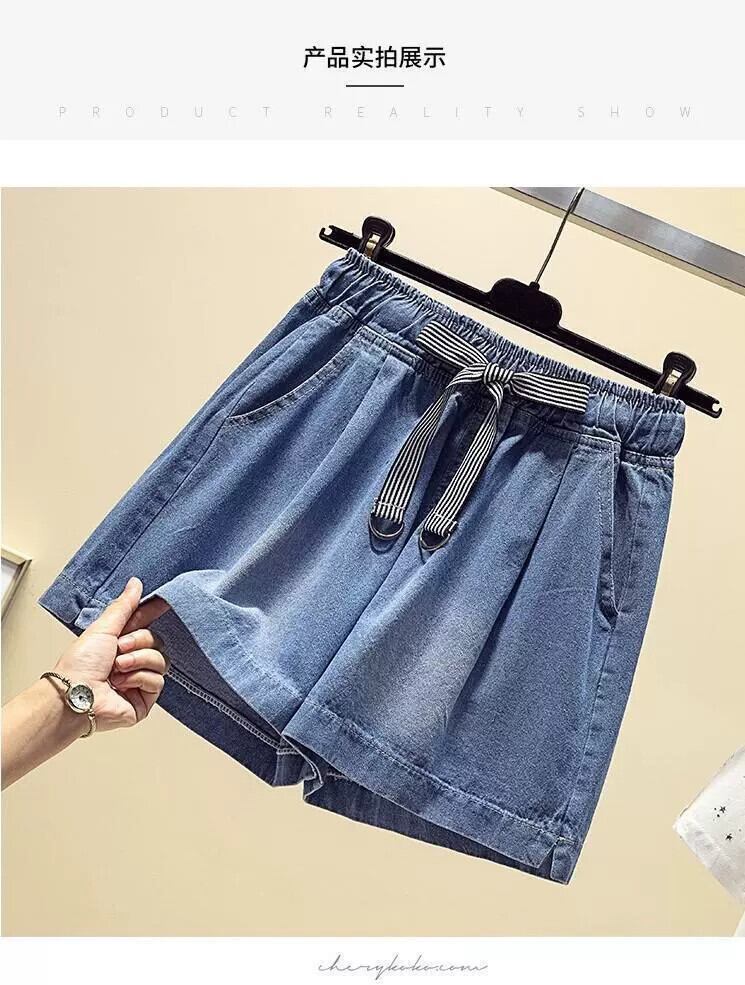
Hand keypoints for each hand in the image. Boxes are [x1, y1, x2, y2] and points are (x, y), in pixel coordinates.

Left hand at [53, 577, 171, 731]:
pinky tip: (122, 684)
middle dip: (139, 641)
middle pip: (156, 641)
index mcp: (118, 643)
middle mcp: (130, 661)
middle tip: (120, 648)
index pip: (144, 624)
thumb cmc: (80, 665)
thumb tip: (135, 583)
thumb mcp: (103, 628)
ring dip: (138, 660)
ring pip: (160, 660)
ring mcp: (138, 681)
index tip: (162, 603)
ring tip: (118, 668)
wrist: (75, 696)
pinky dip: (139, 678)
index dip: (152, 613)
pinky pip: (157, 680)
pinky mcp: (144, 700)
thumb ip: (123, 606)